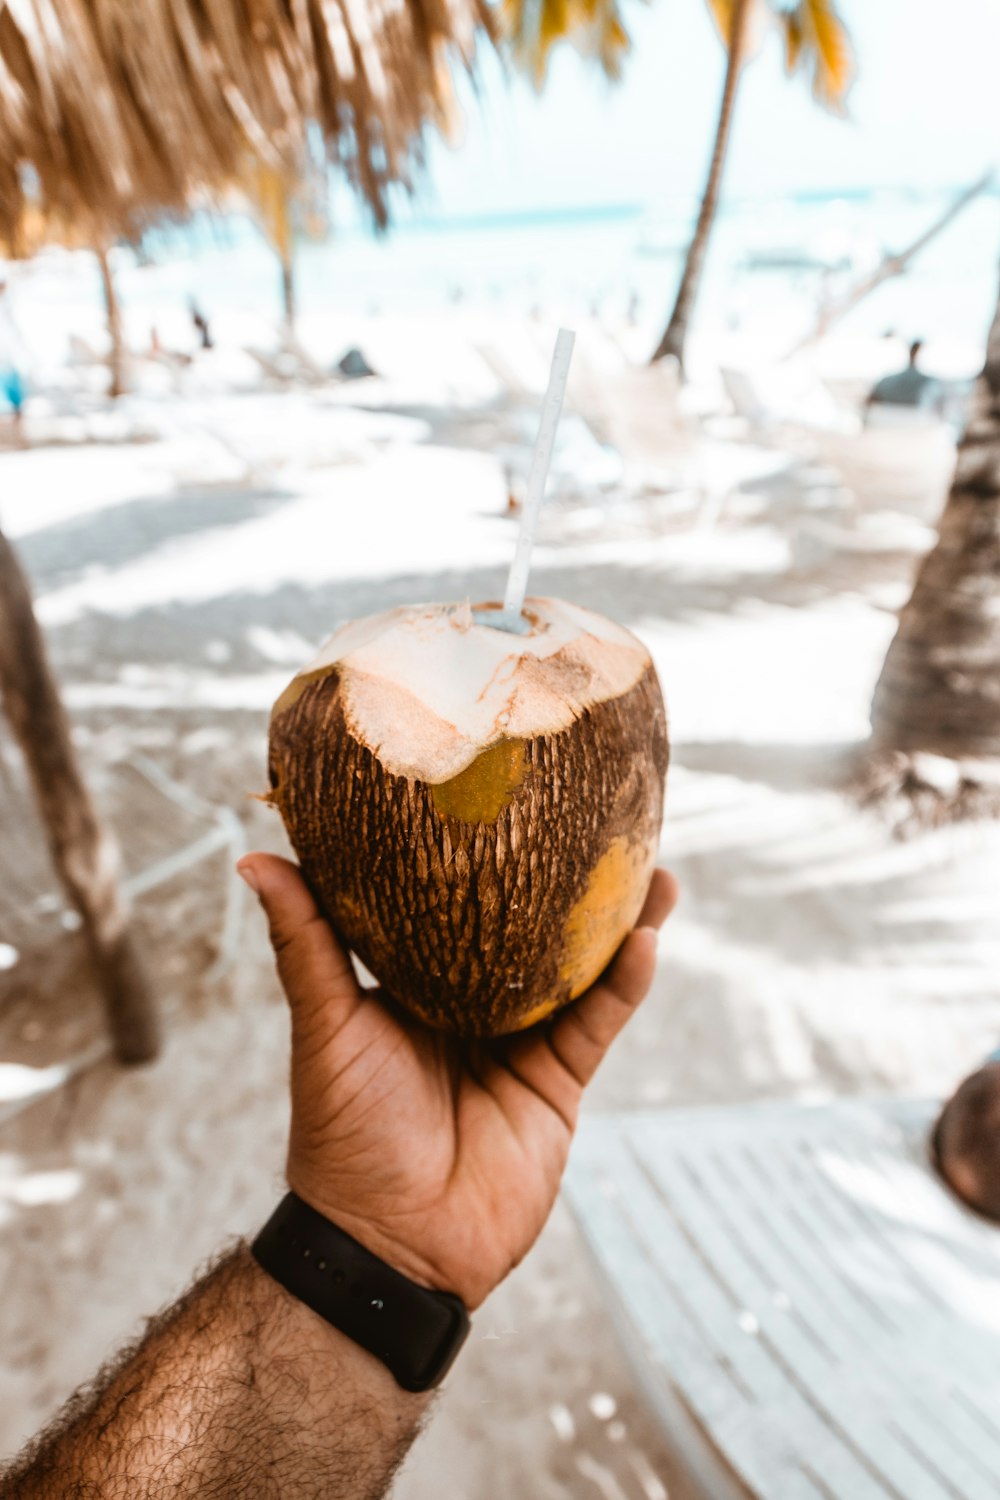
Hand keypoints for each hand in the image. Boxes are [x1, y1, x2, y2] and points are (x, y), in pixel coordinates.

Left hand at [238, 854, 677, 1309]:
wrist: (389, 1244)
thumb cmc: (342, 1132)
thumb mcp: (325, 1024)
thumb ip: (305, 941)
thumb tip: (253, 857)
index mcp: (417, 984)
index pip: (457, 907)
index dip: (486, 860)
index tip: (512, 803)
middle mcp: (473, 1005)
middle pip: (532, 933)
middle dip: (569, 885)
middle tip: (605, 824)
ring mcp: (520, 1043)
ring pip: (579, 971)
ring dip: (618, 925)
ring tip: (656, 871)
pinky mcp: (557, 1084)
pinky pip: (597, 1025)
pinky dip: (622, 986)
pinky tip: (646, 942)